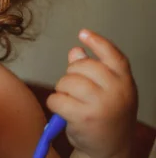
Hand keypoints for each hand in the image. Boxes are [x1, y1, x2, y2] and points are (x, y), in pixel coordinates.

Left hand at [47, 29, 137, 157]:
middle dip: (71, 75)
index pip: (113, 55)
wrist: (109, 151)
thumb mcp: (105, 92)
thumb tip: (76, 50)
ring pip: (66, 81)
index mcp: (124, 82)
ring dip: (62, 90)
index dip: (97, 42)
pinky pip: (56, 99)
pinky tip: (64, 112)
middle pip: (82, 66)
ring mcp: (102, 103)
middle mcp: (117, 91)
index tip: (83, 33)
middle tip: (75, 91)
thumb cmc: (105, 117)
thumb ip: (91, 71)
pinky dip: (55, 104)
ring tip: (71, 102)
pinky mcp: (84, 116)